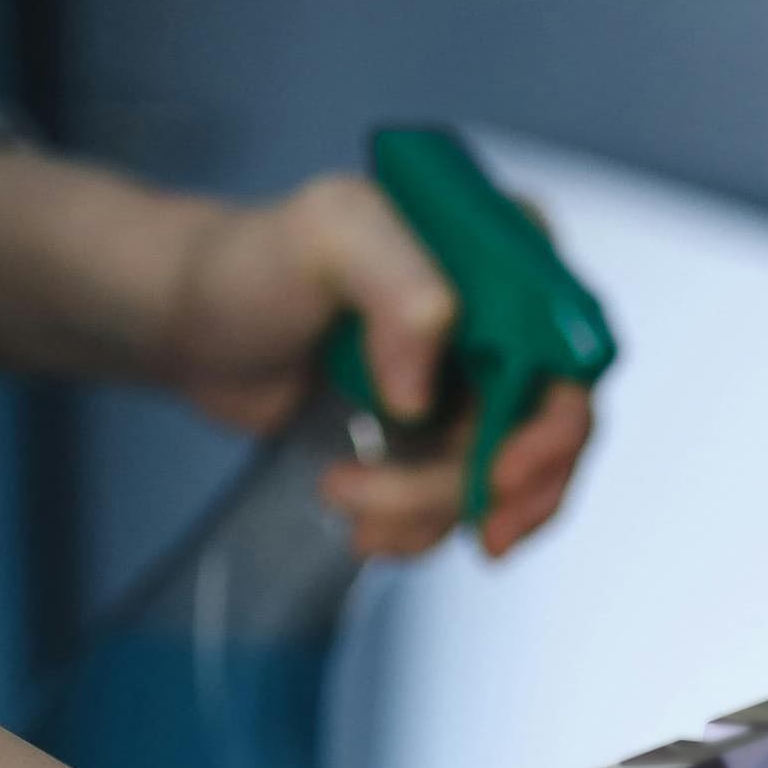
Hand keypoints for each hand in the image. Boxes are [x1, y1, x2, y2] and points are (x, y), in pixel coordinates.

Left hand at [159, 173, 593, 558]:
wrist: (193, 325)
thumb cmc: (255, 260)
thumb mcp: (327, 236)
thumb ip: (397, 284)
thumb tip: (426, 391)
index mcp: (504, 253)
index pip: (574, 345)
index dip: (557, 421)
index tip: (501, 472)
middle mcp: (505, 321)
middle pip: (559, 426)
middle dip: (515, 492)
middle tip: (475, 531)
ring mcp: (474, 386)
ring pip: (504, 480)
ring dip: (431, 511)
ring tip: (346, 498)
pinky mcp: (437, 439)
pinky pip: (461, 506)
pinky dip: (416, 529)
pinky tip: (361, 519)